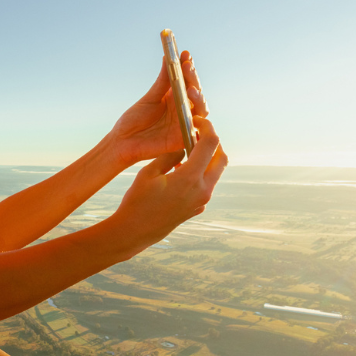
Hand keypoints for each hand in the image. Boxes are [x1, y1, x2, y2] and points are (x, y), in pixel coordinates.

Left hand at [104, 49, 208, 170]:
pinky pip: (197, 130)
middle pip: (196, 91)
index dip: (188, 66)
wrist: (122, 143)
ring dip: (198, 98)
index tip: (185, 54)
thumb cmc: (133, 121)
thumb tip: (168, 57)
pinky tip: (195, 113)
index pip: (186, 79)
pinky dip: (200, 121)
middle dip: (192, 78)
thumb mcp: (149, 99)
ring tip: (190, 89)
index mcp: (173, 97)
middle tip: (187, 66)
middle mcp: (182, 108)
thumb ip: (162, 82)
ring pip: (201, 108)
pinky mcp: (182, 138)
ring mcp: (184, 123)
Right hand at [110, 116, 227, 250]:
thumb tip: (182, 147)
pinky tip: (181, 173)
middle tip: (197, 137)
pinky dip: (200, 175)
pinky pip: (206, 186)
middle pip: (221, 158)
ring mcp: (201, 202)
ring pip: (215, 173)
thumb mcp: (149, 172)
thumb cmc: (137, 202)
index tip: (198, 122)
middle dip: (212, 143)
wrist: (133, 232)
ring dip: (206, 160)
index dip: (207, 127)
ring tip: (187, 154)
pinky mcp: (197, 209)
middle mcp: (201, 191)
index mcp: (190, 178)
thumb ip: (170, 155)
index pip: (211, 143)